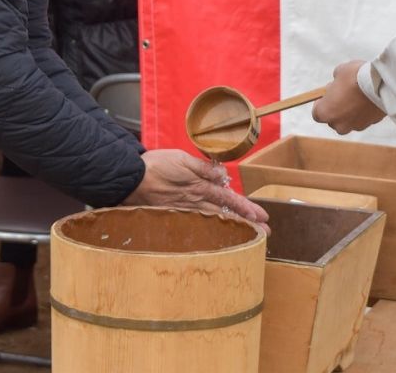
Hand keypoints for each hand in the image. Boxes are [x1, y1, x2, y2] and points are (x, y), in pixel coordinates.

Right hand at [123, 149, 269, 230]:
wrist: (130, 179)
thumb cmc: (155, 166)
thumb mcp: (182, 158)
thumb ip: (203, 167)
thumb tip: (222, 174)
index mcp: (200, 186)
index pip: (229, 198)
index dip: (246, 207)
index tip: (262, 216)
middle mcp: (195, 202)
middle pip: (226, 214)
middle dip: (246, 223)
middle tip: (264, 234)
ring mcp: (185, 211)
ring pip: (214, 221)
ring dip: (233, 228)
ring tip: (249, 236)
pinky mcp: (175, 216)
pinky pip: (198, 224)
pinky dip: (211, 230)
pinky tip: (217, 235)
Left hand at [312, 59, 385, 134]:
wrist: (383, 83)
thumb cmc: (356, 77)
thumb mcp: (339, 72)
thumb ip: (335, 81)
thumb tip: (338, 84)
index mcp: (325, 112)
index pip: (317, 113)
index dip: (322, 103)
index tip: (327, 94)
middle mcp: (339, 124)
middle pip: (334, 119)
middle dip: (337, 108)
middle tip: (343, 93)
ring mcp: (356, 126)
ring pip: (349, 120)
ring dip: (351, 111)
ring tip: (358, 95)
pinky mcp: (371, 124)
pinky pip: (363, 118)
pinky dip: (364, 111)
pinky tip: (368, 98)